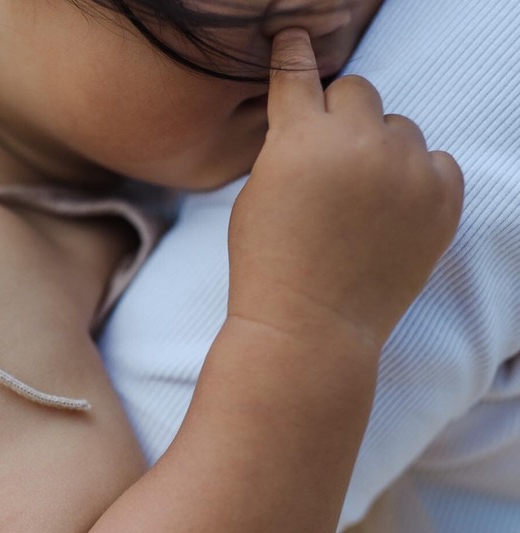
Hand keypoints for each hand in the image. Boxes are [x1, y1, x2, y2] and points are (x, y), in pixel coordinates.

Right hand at [228, 28, 463, 349]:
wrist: (310, 327)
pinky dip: (416, 178)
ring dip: (380, 149)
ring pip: (400, 126)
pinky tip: (390, 211)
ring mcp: (407, 170)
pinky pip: (436, 161)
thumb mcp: (257, 193)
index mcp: (300, 139)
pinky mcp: (443, 198)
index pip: (298, 71)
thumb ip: (287, 145)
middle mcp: (358, 144)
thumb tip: (316, 121)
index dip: (293, 53)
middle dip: (341, 118)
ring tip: (360, 199)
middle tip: (328, 161)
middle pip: (358, 90)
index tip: (295, 37)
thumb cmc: (268, 265)